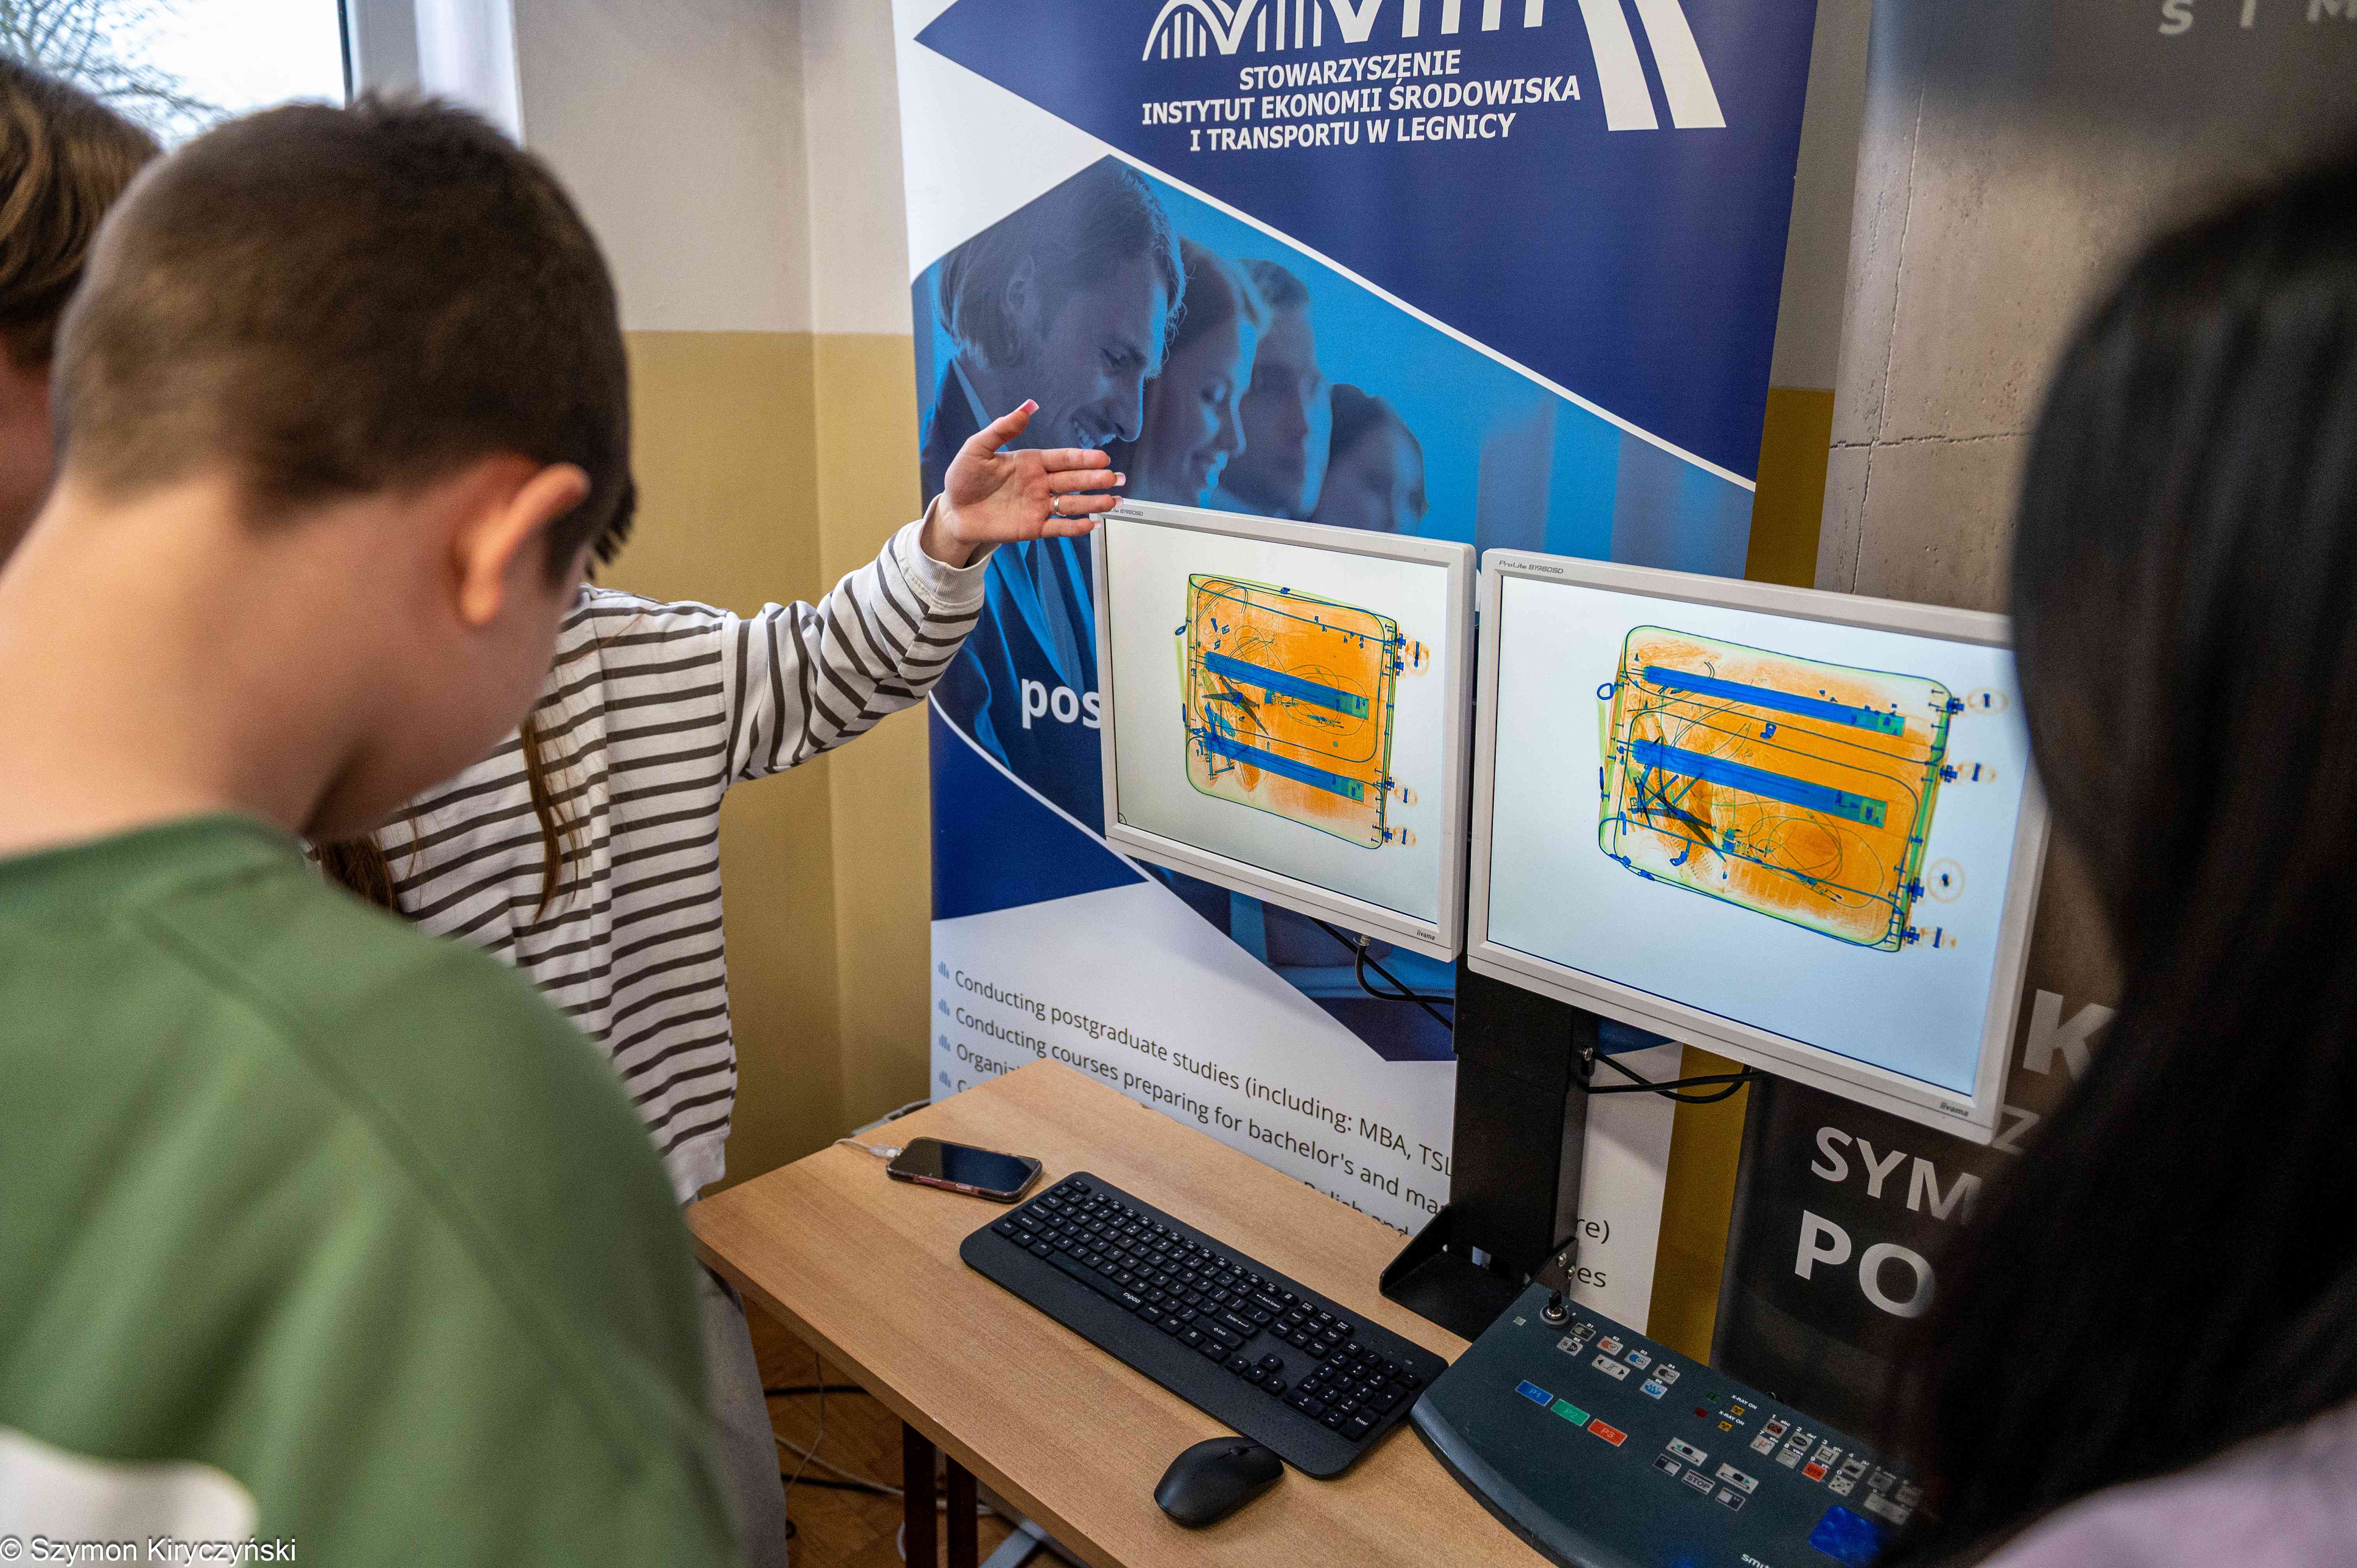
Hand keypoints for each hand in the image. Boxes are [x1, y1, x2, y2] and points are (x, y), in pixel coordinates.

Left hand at [925, 401, 1125, 565]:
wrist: (954, 512)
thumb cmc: (964, 478)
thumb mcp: (978, 448)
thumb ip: (1003, 429)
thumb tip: (1028, 406)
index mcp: (1031, 462)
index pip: (1063, 459)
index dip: (1083, 459)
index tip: (1102, 458)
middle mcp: (1040, 484)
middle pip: (1073, 481)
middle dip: (1096, 480)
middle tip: (1116, 479)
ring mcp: (1038, 506)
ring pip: (1071, 504)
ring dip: (1093, 502)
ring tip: (1113, 502)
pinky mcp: (1033, 527)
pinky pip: (1058, 527)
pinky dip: (1075, 527)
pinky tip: (1091, 524)